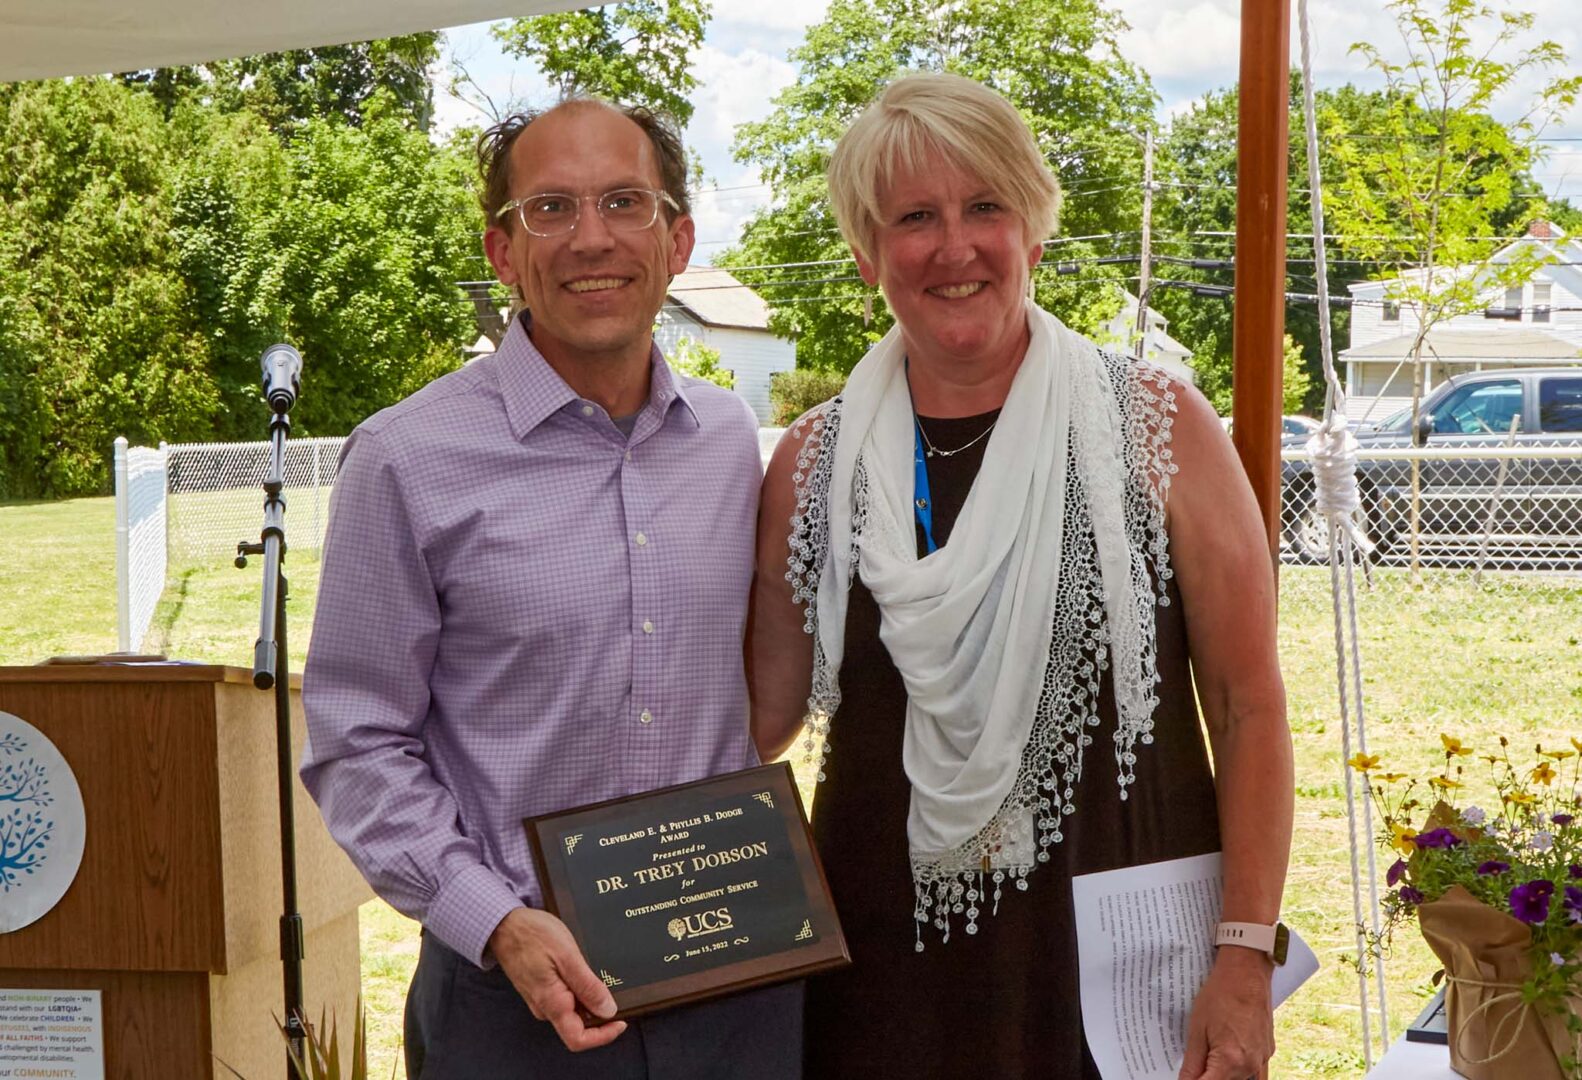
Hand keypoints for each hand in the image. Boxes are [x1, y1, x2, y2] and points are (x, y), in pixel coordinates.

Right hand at [487, 906, 627, 1051]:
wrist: (504, 924)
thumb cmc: (532, 935)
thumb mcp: (567, 956)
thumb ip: (587, 986)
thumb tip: (608, 1010)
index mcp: (552, 1003)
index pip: (578, 1039)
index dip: (603, 1035)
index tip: (621, 1021)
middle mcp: (545, 1007)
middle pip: (578, 1026)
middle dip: (599, 1014)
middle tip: (615, 991)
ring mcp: (541, 999)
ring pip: (572, 1011)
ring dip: (589, 999)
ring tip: (598, 974)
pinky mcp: (540, 988)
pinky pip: (564, 998)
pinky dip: (579, 989)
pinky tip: (583, 970)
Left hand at [1178, 947, 1274, 1079]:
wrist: (1246, 972)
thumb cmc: (1220, 995)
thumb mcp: (1197, 1029)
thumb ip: (1192, 1063)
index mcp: (1230, 1061)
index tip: (1187, 1076)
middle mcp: (1251, 1065)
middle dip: (1207, 1076)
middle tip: (1195, 1063)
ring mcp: (1262, 1059)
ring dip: (1223, 1073)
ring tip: (1211, 1054)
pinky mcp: (1268, 1052)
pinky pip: (1254, 1071)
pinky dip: (1239, 1070)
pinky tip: (1228, 1057)